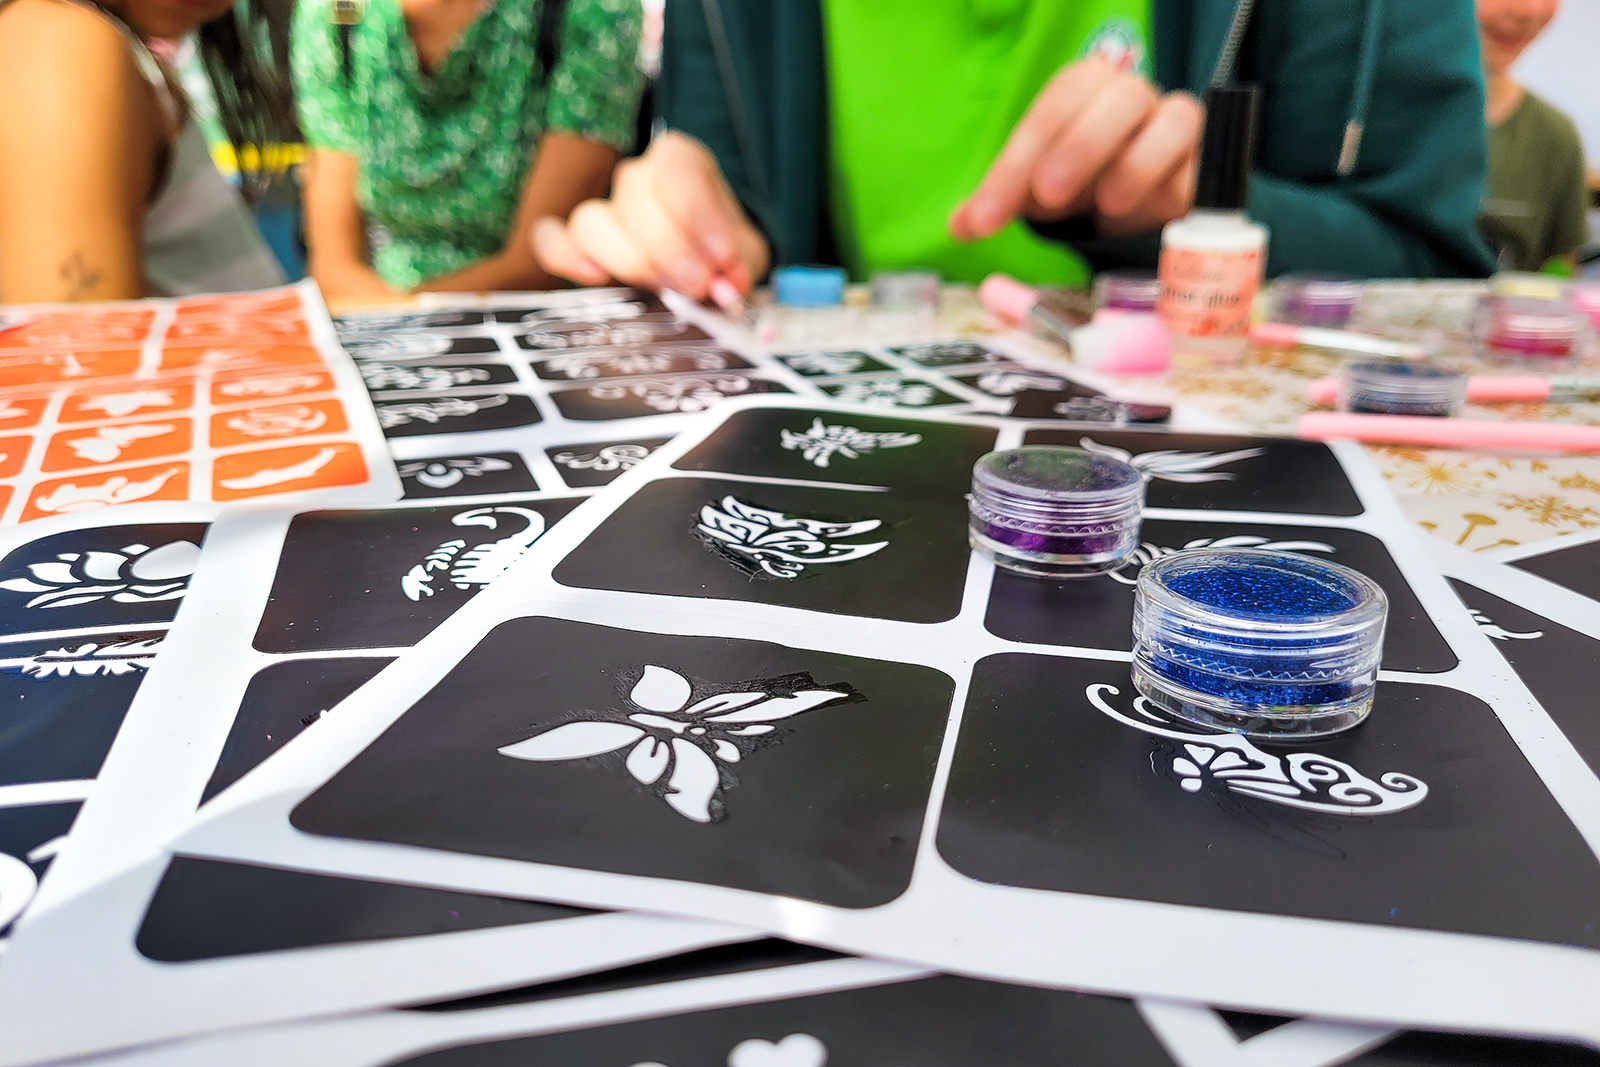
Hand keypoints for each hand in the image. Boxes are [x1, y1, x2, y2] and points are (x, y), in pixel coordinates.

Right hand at [530, 131, 769, 300]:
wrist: (710, 266)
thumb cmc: (724, 252)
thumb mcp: (745, 254)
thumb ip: (738, 267)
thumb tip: (724, 286)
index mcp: (680, 161)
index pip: (676, 170)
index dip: (698, 216)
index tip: (721, 257)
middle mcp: (637, 177)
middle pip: (635, 200)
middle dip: (670, 249)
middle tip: (699, 285)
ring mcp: (604, 208)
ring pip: (592, 221)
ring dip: (630, 261)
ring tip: (666, 289)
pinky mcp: (579, 242)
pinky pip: (551, 239)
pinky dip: (566, 257)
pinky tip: (595, 278)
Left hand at [949, 57, 1203, 240]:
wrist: (1132, 197)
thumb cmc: (1077, 178)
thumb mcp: (1029, 190)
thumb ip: (995, 203)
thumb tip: (959, 226)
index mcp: (1084, 87)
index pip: (1050, 113)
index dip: (1014, 166)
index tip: (986, 218)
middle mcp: (1133, 95)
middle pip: (1118, 100)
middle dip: (1080, 147)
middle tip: (1048, 196)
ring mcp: (1176, 124)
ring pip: (1174, 120)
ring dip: (1136, 163)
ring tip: (1106, 205)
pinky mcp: (1204, 164)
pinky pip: (1197, 169)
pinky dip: (1172, 191)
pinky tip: (1145, 215)